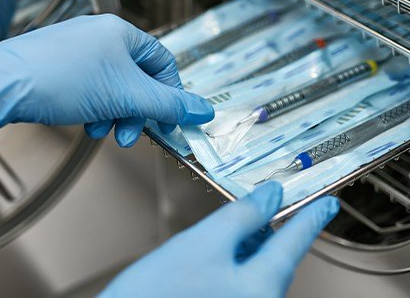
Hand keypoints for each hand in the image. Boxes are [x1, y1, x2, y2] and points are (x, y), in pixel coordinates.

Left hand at [0, 14, 213, 157]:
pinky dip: (93, 109)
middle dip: (137, 111)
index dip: (170, 93)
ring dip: (114, 114)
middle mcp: (99, 36)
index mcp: (120, 33)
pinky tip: (84, 122)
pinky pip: (89, 88)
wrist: (4, 86)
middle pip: (137, 78)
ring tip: (102, 130)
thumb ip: (169, 104)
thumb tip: (204, 109)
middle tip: (132, 133)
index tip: (168, 119)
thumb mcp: (127, 96)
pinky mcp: (57, 66)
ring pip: (112, 87)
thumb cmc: (63, 80)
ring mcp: (75, 50)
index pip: (162, 62)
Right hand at [100, 182, 338, 297]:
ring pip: (257, 267)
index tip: (326, 204)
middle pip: (276, 256)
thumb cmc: (158, 294)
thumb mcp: (203, 242)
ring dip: (248, 242)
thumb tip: (270, 196)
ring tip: (227, 229)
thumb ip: (242, 216)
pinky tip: (218, 250)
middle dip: (267, 228)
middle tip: (259, 205)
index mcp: (262, 288)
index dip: (311, 217)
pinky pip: (243, 280)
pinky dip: (236, 259)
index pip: (296, 243)